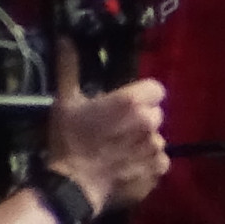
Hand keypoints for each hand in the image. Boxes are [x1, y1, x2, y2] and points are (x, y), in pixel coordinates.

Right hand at [40, 34, 169, 212]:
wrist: (74, 185)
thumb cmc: (69, 141)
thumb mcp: (65, 102)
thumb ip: (69, 68)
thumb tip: (66, 38)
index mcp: (132, 102)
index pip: (155, 89)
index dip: (142, 95)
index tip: (126, 104)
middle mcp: (151, 123)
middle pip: (155, 114)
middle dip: (140, 119)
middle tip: (117, 129)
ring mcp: (157, 148)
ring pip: (156, 138)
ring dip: (143, 141)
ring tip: (120, 151)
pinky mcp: (159, 171)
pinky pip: (159, 161)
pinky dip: (147, 163)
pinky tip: (128, 166)